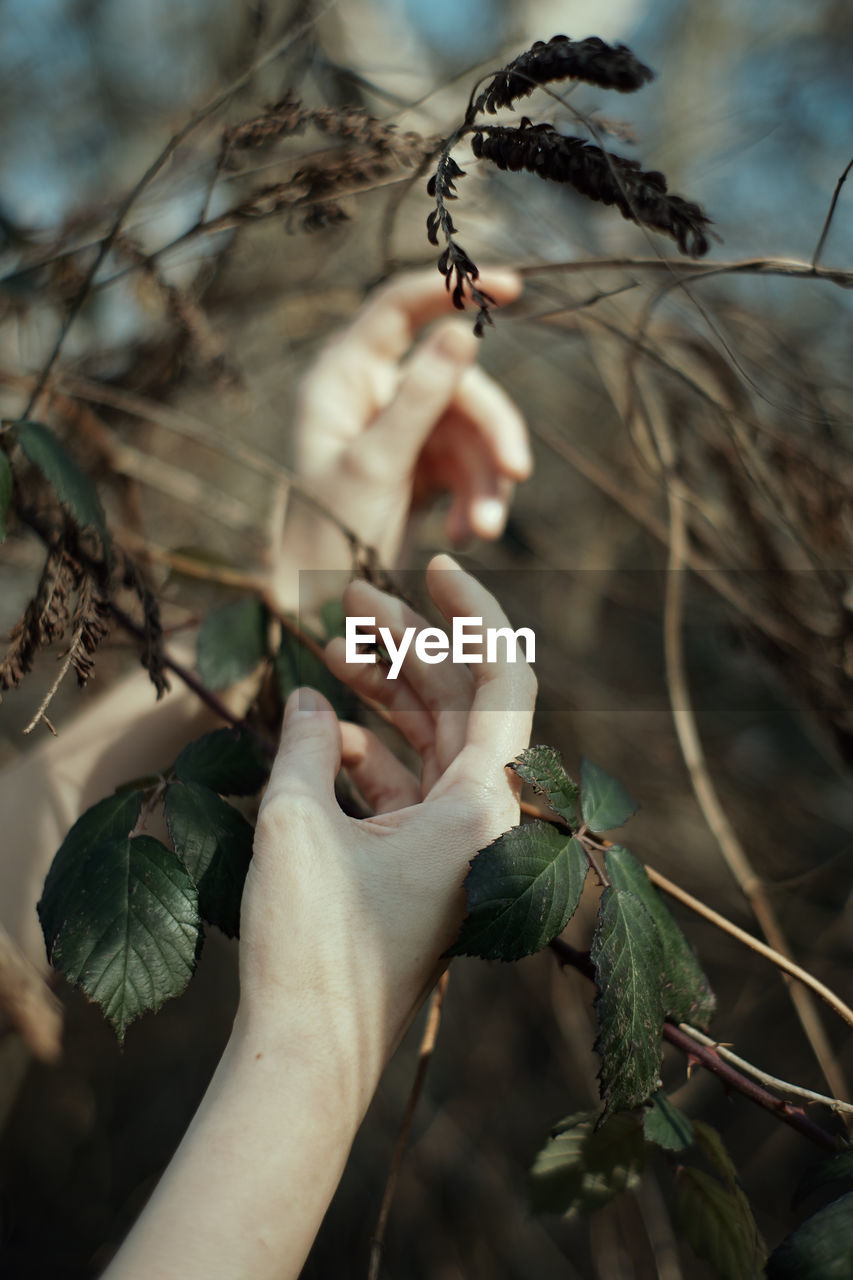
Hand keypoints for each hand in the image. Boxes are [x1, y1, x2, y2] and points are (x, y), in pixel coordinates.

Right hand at [236, 556, 535, 1109]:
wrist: (308, 1055)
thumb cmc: (311, 946)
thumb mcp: (297, 824)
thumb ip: (305, 745)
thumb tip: (309, 701)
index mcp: (485, 805)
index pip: (504, 677)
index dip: (472, 611)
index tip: (430, 564)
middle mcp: (486, 820)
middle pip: (463, 700)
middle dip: (410, 641)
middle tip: (352, 597)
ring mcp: (454, 844)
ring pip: (433, 738)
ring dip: (386, 690)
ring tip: (330, 646)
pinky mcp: (420, 865)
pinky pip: (406, 783)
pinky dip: (367, 748)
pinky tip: (320, 728)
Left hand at [273, 270, 529, 604]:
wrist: (319, 604)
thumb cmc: (328, 534)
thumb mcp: (376, 464)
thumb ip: (419, 398)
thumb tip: (463, 333)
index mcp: (343, 376)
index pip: (399, 309)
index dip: (452, 289)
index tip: (511, 287)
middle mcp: (371, 394)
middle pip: (457, 383)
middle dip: (491, 433)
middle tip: (516, 474)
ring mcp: (399, 429)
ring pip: (472, 432)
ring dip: (487, 483)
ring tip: (483, 532)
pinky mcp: (420, 466)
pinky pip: (468, 467)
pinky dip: (474, 501)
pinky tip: (464, 536)